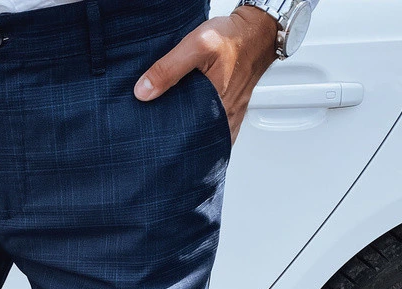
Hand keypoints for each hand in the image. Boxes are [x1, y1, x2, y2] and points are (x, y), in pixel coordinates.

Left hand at [133, 6, 278, 145]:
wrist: (258, 32)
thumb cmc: (232, 38)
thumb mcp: (196, 46)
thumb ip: (169, 69)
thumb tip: (143, 92)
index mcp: (215, 108)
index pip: (186, 139)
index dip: (168, 142)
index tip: (153, 142)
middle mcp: (224, 118)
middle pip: (195, 142)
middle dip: (177, 144)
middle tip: (159, 141)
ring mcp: (229, 118)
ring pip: (205, 139)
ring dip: (191, 140)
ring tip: (172, 137)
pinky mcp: (232, 112)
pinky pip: (215, 131)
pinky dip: (203, 133)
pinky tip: (192, 128)